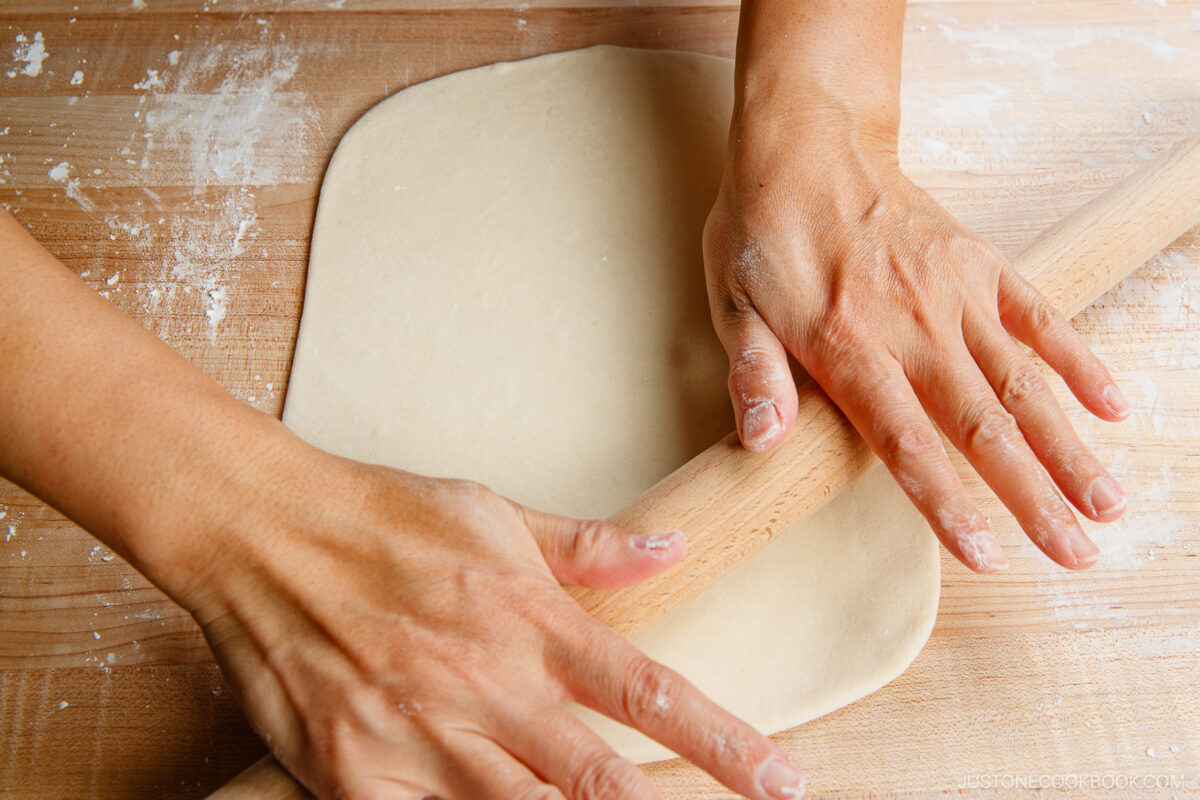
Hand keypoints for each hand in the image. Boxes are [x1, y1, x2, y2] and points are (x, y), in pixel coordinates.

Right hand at [186, 449, 805, 799]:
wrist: (261, 534)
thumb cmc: (381, 517)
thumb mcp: (494, 514)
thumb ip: (587, 546)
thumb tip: (671, 547)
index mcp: (529, 620)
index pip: (649, 692)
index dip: (725, 743)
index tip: (779, 780)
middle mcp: (486, 687)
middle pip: (599, 783)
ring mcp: (419, 740)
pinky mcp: (356, 778)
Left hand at [703, 122, 1128, 572]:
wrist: (808, 142)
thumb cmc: (763, 232)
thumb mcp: (733, 305)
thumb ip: (754, 373)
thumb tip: (761, 444)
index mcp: (846, 346)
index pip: (905, 443)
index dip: (948, 504)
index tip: (990, 555)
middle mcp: (911, 325)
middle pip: (981, 425)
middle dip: (1034, 496)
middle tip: (1079, 553)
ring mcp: (952, 291)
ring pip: (1020, 381)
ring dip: (1067, 445)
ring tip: (1107, 501)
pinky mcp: (977, 261)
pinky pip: (1037, 314)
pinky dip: (1075, 359)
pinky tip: (1109, 404)